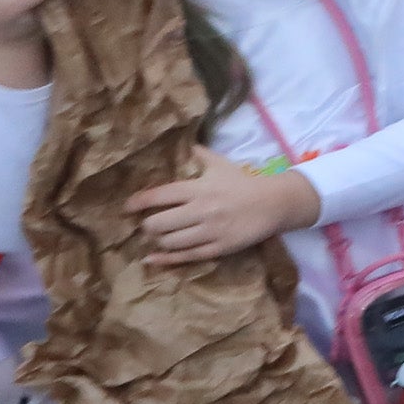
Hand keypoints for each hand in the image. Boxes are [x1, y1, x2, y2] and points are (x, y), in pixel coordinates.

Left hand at [127, 152, 320, 263]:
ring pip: (170, 242)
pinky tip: (152, 259)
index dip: (138, 202)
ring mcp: (210, 231)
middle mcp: (201, 210)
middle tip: (148, 225)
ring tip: (158, 237)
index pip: (160, 196)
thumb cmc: (245, 183)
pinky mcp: (219, 248)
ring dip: (158, 241)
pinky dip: (165, 260)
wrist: (275, 203)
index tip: (128, 207)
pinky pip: (186, 257)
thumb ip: (200, 155)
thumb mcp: (222, 165)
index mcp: (199, 189)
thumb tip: (184, 143)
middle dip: (147, 226)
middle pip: (158, 224)